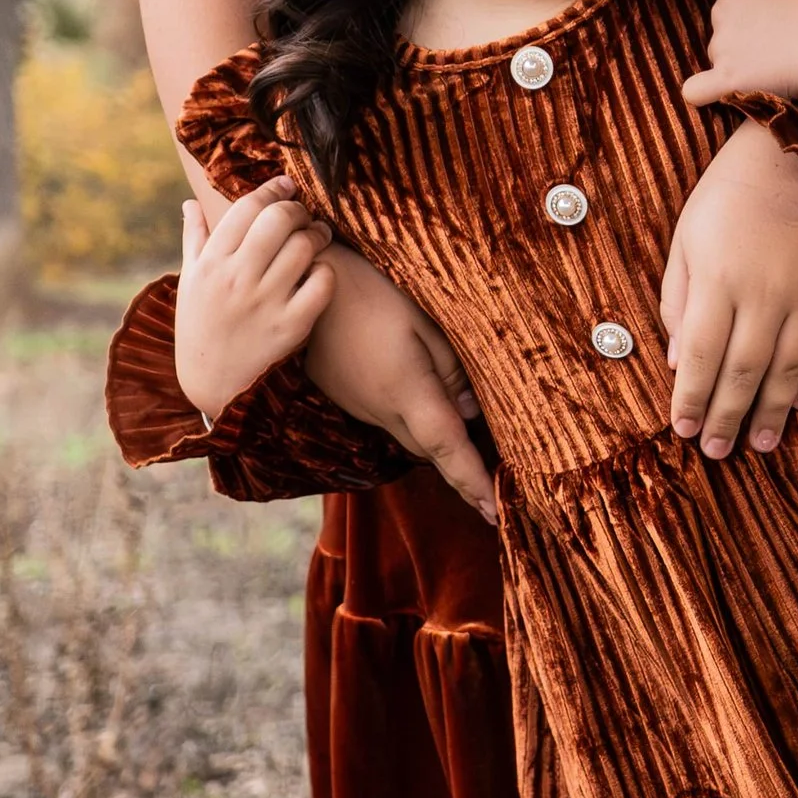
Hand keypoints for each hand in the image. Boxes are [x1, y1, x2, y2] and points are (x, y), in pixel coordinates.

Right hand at [174, 182, 334, 422]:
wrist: (215, 387)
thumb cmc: (202, 328)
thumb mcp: (190, 284)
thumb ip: (194, 240)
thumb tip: (191, 203)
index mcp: (210, 263)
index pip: (246, 207)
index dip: (272, 189)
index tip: (286, 186)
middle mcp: (236, 279)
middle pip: (279, 219)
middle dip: (297, 209)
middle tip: (303, 215)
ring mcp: (264, 302)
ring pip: (304, 246)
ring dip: (317, 235)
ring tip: (317, 237)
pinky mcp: (291, 327)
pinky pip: (322, 283)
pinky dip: (326, 272)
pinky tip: (319, 274)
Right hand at [301, 242, 496, 515]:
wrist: (302, 283)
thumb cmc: (370, 290)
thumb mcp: (423, 321)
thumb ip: (451, 370)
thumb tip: (471, 415)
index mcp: (407, 391)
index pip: (449, 449)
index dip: (473, 482)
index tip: (495, 514)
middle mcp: (381, 409)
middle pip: (430, 452)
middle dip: (460, 473)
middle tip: (493, 491)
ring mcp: (358, 405)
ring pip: (408, 438)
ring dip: (436, 448)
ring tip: (469, 457)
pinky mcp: (345, 395)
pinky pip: (388, 420)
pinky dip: (413, 424)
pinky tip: (425, 408)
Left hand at [659, 120, 797, 458]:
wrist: (794, 150)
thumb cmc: (728, 197)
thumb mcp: (686, 241)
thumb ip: (678, 303)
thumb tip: (678, 363)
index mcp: (720, 278)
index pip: (702, 355)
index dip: (691, 398)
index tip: (682, 429)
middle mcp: (766, 290)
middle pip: (745, 371)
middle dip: (728, 417)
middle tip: (717, 451)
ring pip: (791, 368)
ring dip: (774, 412)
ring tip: (761, 444)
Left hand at [681, 0, 797, 137]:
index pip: (735, 2)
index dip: (757, 18)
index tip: (781, 28)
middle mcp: (722, 6)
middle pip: (724, 29)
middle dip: (746, 40)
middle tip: (782, 51)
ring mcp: (721, 42)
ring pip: (720, 58)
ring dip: (741, 66)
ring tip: (779, 71)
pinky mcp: (726, 76)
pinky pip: (696, 90)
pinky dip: (702, 93)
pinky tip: (711, 96)